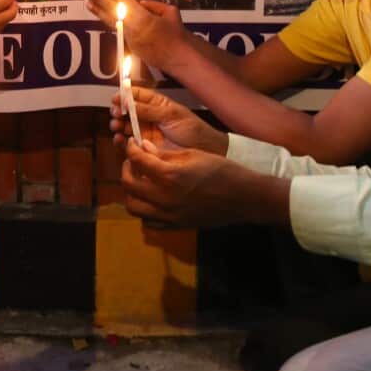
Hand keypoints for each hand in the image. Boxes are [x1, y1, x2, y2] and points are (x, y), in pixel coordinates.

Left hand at [86, 0, 187, 71]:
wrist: (178, 58)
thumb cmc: (177, 34)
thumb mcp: (171, 12)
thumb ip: (156, 5)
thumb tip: (142, 3)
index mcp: (144, 18)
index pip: (125, 1)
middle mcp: (133, 28)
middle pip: (113, 10)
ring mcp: (130, 38)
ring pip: (111, 21)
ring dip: (98, 9)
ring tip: (88, 0)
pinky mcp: (129, 45)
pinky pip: (116, 29)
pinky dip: (106, 20)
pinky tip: (99, 14)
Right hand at [111, 87, 226, 155]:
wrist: (204, 151)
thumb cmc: (192, 129)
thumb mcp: (171, 116)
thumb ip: (149, 110)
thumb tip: (128, 102)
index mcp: (156, 103)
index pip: (136, 95)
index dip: (124, 95)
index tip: (116, 99)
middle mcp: (149, 116)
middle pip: (127, 110)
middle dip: (118, 111)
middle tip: (116, 114)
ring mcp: (146, 131)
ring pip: (125, 126)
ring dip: (118, 125)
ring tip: (117, 127)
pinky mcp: (146, 147)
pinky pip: (129, 142)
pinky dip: (122, 140)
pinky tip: (120, 139)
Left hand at [122, 139, 287, 228]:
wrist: (243, 198)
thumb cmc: (222, 170)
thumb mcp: (193, 154)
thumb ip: (165, 154)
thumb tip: (143, 148)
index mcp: (170, 175)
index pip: (137, 160)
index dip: (131, 149)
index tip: (133, 144)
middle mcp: (164, 197)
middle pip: (128, 184)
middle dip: (127, 168)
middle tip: (134, 162)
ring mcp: (168, 215)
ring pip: (133, 206)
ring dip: (132, 192)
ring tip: (140, 181)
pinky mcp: (174, 226)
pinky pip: (147, 222)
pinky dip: (144, 211)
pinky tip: (152, 200)